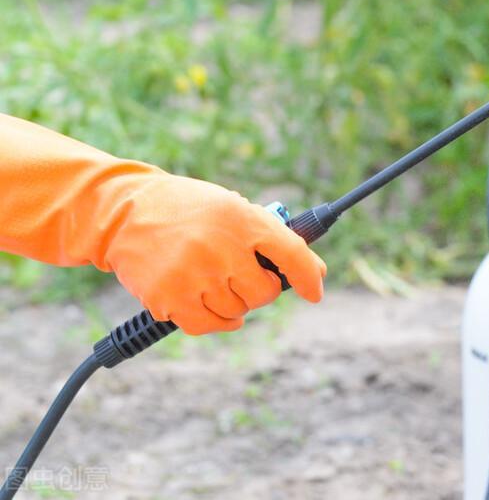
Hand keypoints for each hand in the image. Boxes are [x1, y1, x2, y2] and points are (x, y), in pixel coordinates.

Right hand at [101, 174, 325, 334]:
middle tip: (241, 273)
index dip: (308, 277)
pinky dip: (213, 320)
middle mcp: (221, 248)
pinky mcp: (168, 298)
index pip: (292, 254)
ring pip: (237, 312)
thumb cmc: (191, 211)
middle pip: (264, 294)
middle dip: (259, 288)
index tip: (314, 292)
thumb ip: (272, 236)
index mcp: (242, 219)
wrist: (126, 212)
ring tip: (213, 277)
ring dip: (232, 302)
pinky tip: (206, 301)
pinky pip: (206, 326)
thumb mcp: (234, 208)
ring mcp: (193, 275)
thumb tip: (315, 271)